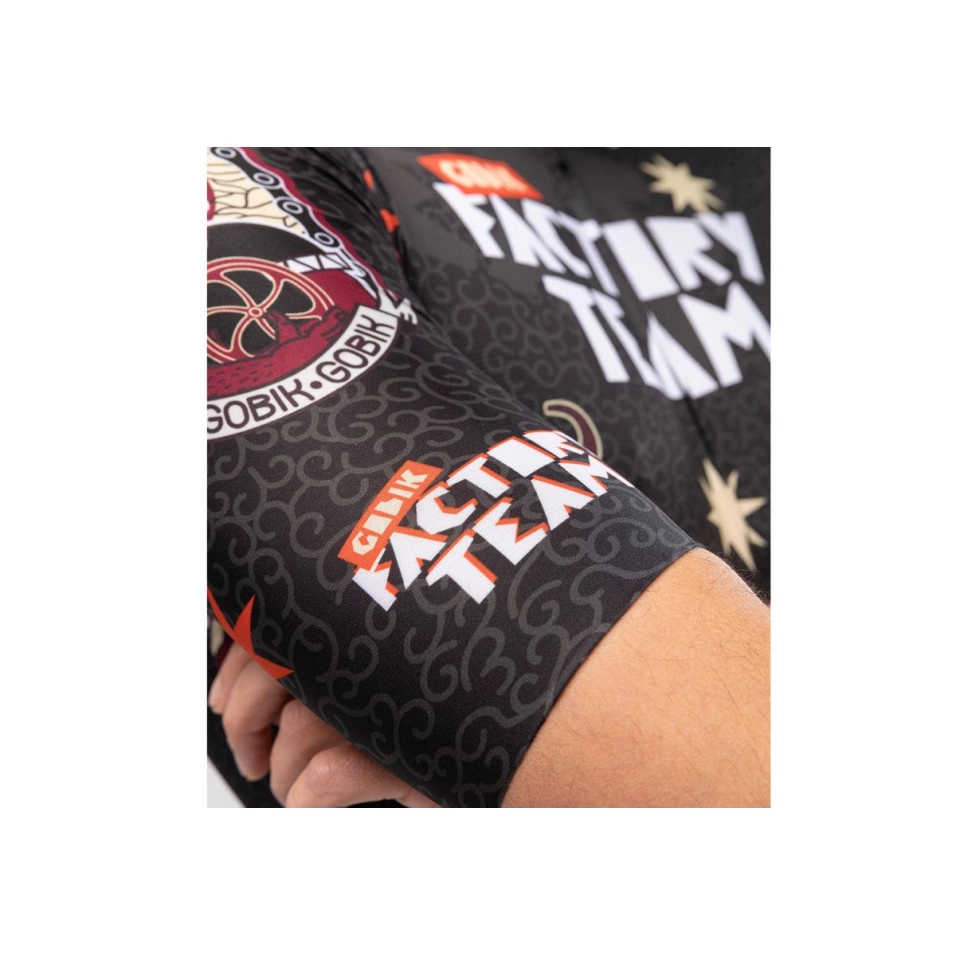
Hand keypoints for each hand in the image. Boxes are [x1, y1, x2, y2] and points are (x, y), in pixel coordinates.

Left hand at [209, 642, 437, 807]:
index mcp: (361, 624)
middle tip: (250, 753)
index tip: (224, 698)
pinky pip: (322, 780)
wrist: (516, 750)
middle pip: (272, 674)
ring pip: (294, 733)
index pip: (276, 626)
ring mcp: (390, 699)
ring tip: (296, 787)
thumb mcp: (380, 681)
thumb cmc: (446, 712)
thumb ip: (333, 664)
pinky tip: (316, 804)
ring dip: (284, 773)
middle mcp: (374, 652)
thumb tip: (252, 682)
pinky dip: (305, 801)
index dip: (237, 666)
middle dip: (245, 722)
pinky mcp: (402, 754)